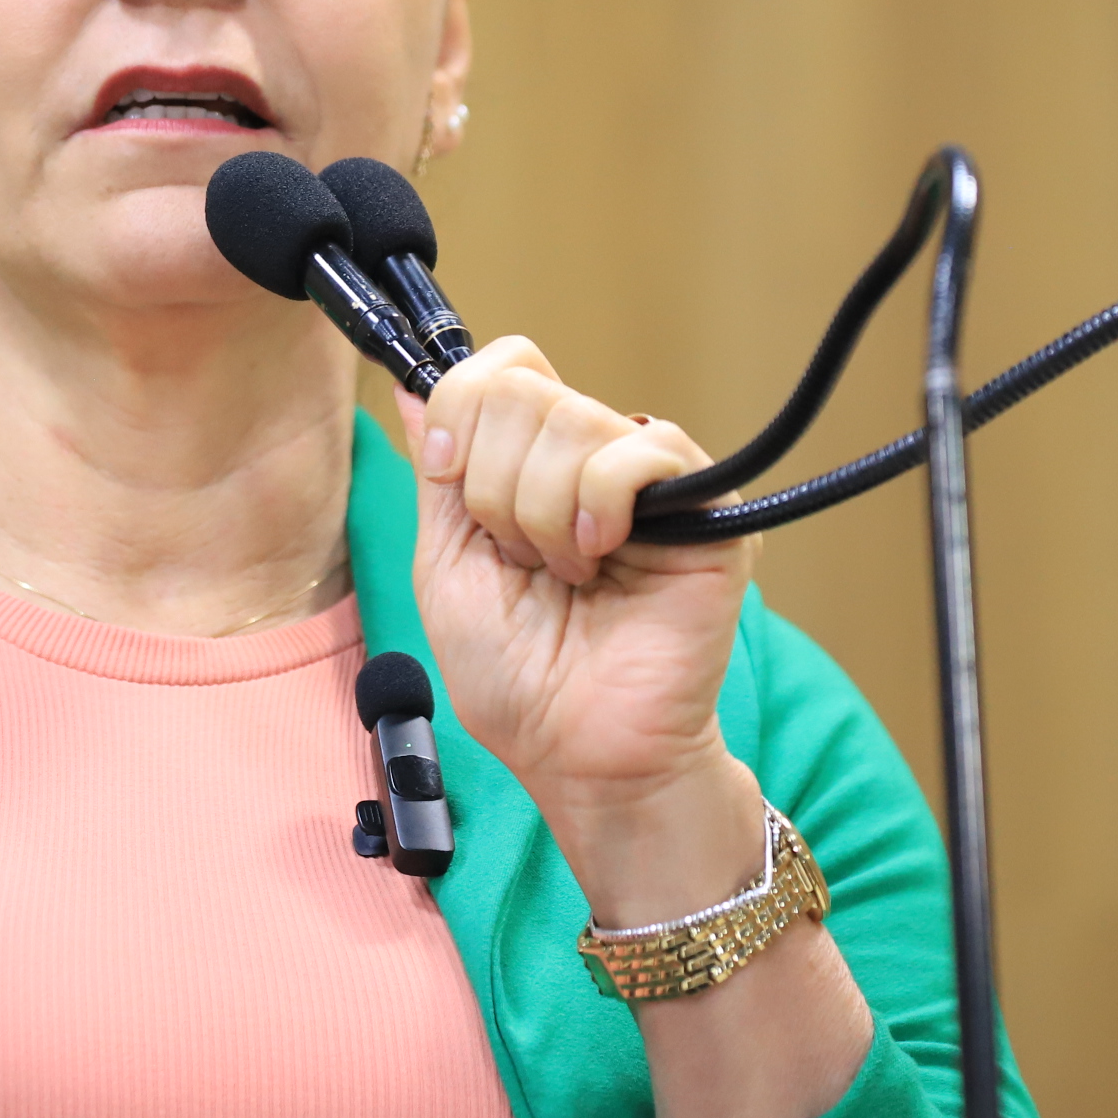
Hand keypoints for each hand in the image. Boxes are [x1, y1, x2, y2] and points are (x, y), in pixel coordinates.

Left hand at [401, 337, 765, 914]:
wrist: (575, 749)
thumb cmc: (515, 675)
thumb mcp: (445, 560)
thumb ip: (438, 470)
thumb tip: (407, 385)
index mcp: (533, 461)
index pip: (499, 368)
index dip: (457, 412)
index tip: (447, 477)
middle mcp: (595, 456)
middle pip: (521, 388)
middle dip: (492, 486)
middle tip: (519, 557)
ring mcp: (653, 479)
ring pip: (570, 420)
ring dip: (540, 514)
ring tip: (567, 574)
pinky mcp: (710, 508)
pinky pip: (640, 450)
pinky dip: (596, 507)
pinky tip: (601, 558)